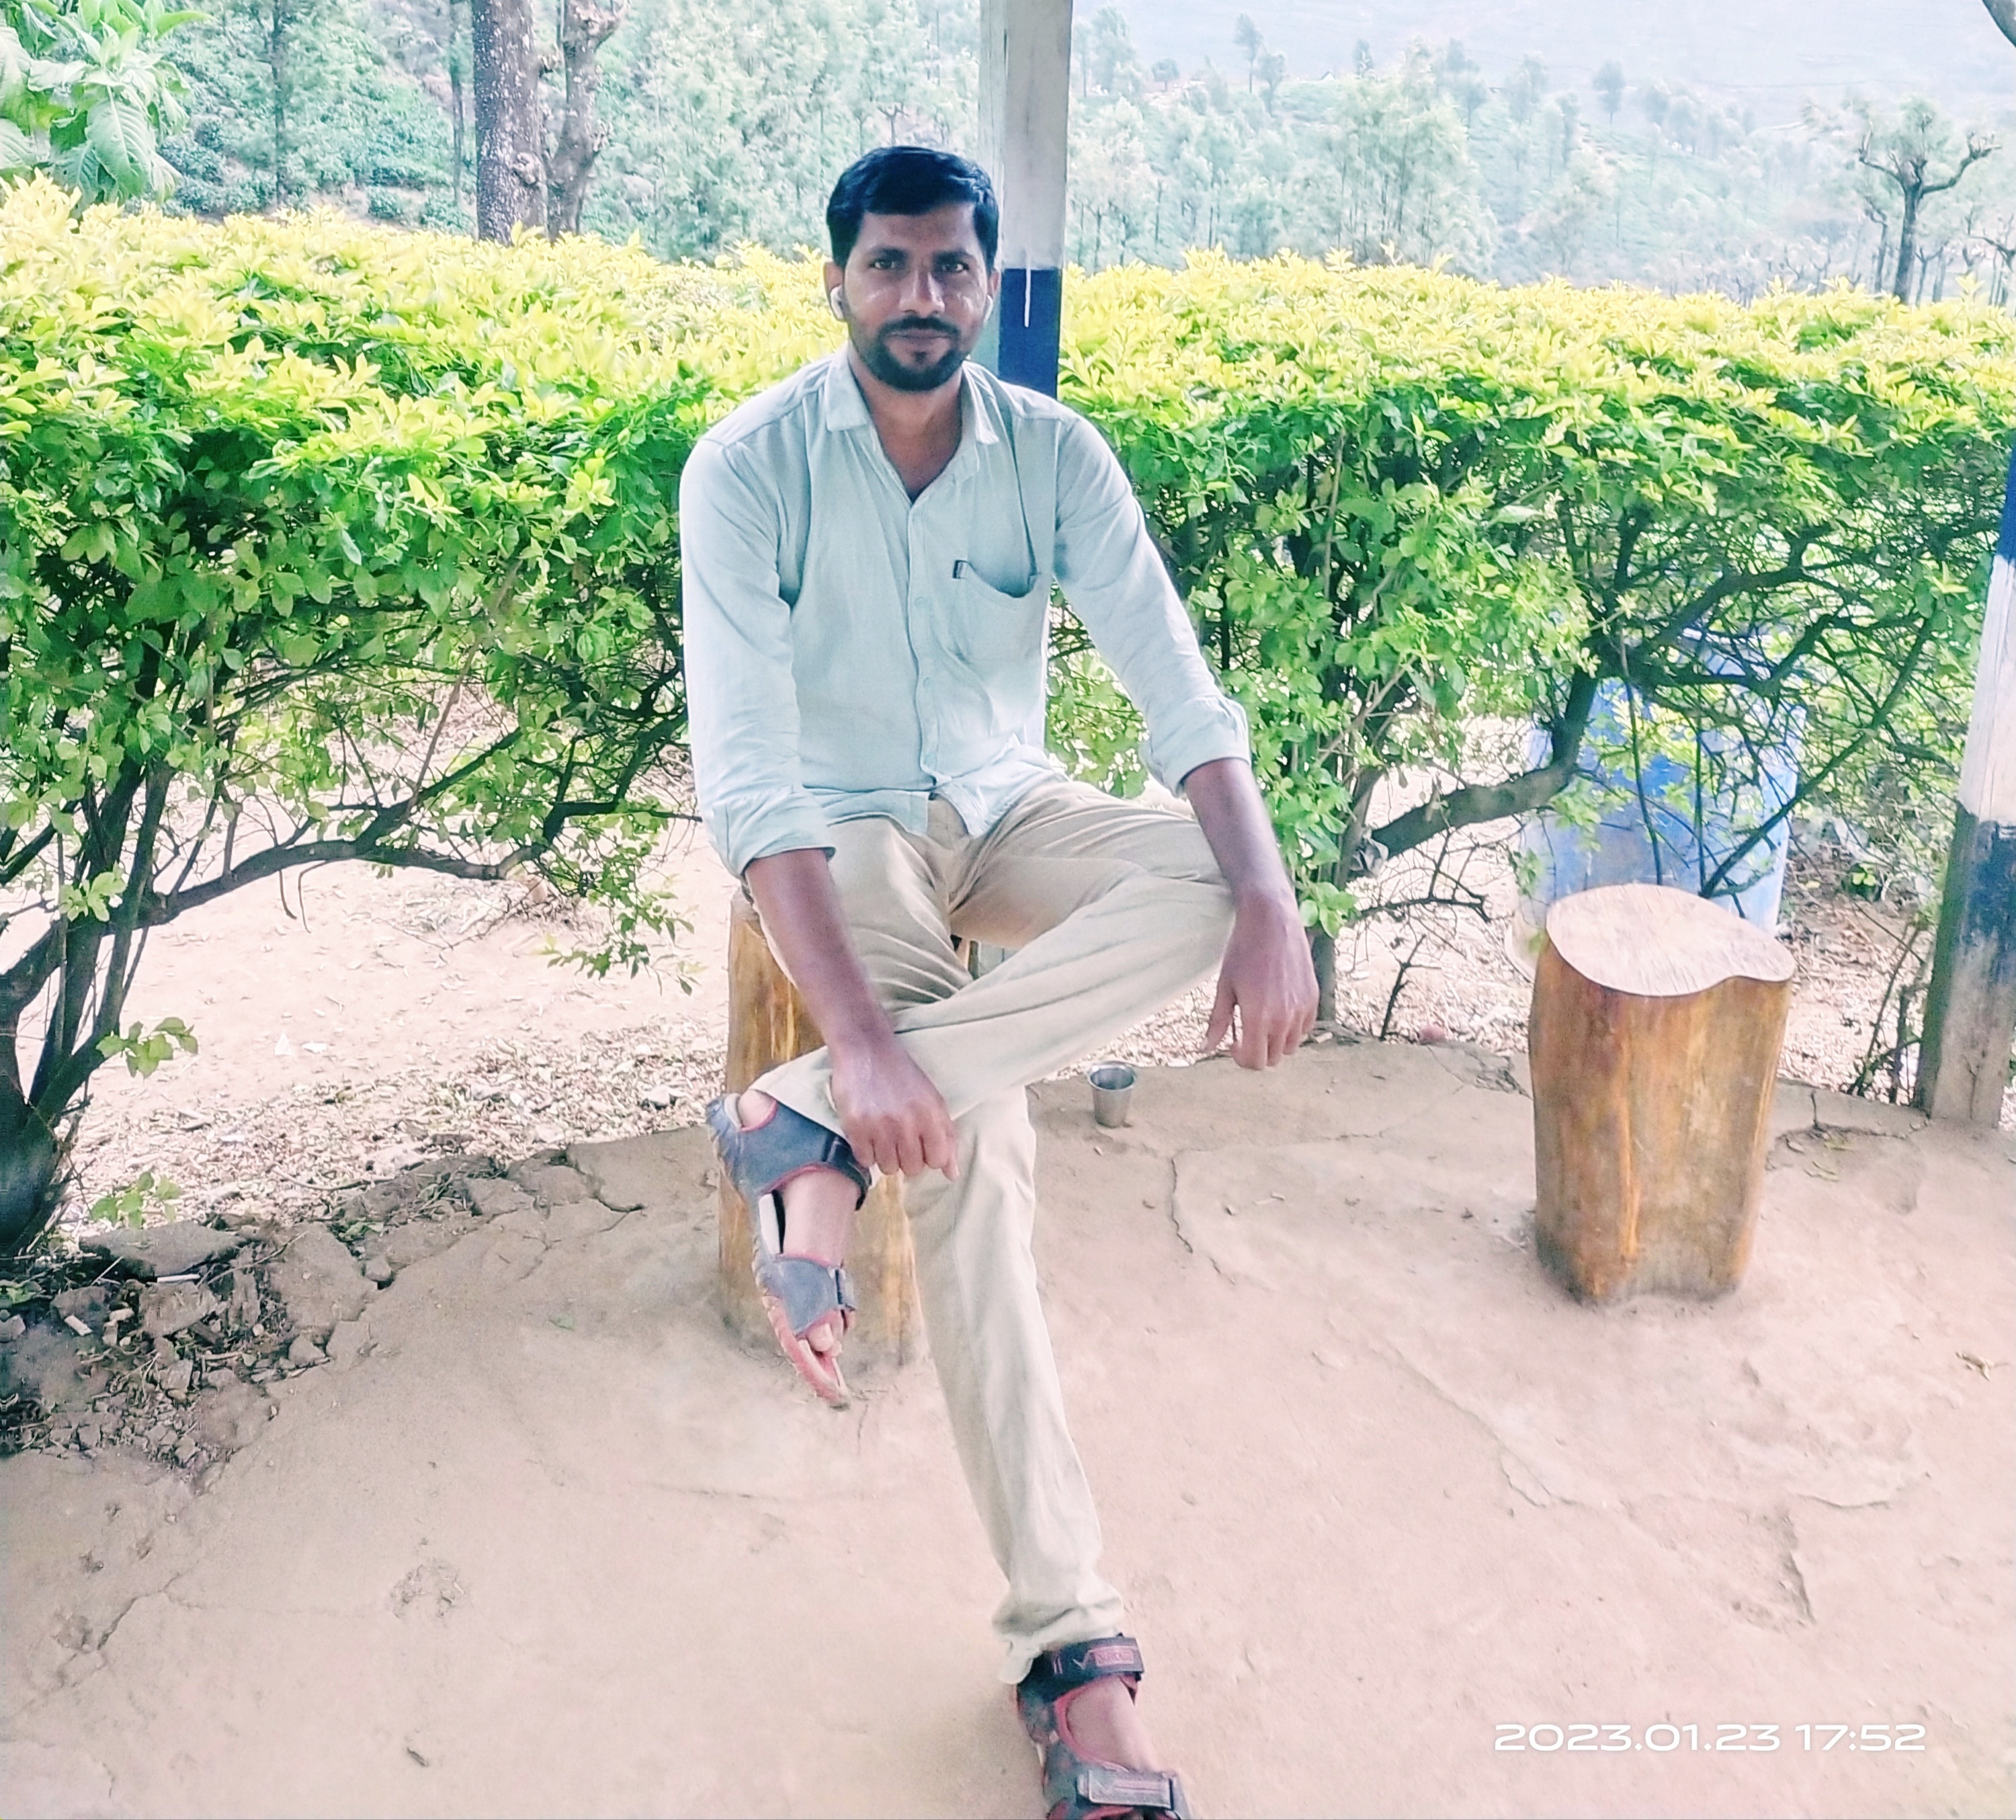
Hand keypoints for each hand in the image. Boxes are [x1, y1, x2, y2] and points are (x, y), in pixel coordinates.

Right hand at [829, 1032, 960, 1178]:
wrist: (865, 1049)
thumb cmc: (902, 1075)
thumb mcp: (932, 1099)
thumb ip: (946, 1137)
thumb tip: (953, 1174)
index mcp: (931, 1114)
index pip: (937, 1160)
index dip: (929, 1155)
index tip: (920, 1143)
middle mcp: (907, 1122)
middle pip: (912, 1168)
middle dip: (906, 1157)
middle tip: (899, 1137)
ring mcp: (880, 1126)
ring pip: (888, 1167)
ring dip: (885, 1155)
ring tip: (882, 1134)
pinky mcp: (855, 1127)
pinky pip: (865, 1160)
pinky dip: (866, 1151)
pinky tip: (868, 1133)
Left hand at [1204, 890, 1319, 1068]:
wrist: (1272, 922)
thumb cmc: (1244, 951)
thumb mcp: (1225, 986)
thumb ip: (1218, 1021)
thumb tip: (1206, 1048)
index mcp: (1258, 1018)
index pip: (1255, 1062)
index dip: (1241, 1058)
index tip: (1233, 1043)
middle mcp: (1284, 1019)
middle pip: (1273, 1059)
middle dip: (1257, 1051)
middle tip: (1245, 1032)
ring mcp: (1302, 1009)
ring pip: (1291, 1047)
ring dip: (1275, 1041)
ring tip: (1262, 1019)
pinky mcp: (1313, 998)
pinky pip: (1304, 1028)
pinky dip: (1291, 1027)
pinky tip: (1279, 1008)